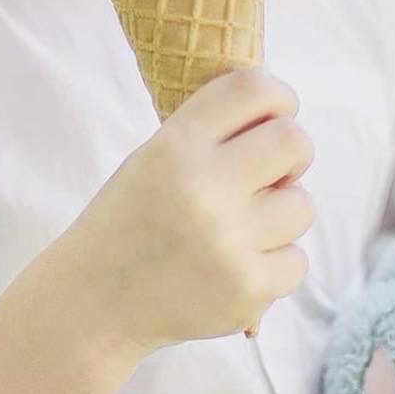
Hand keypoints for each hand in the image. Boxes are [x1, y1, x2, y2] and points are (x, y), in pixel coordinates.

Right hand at [60, 67, 315, 356]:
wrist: (93, 304)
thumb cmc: (129, 223)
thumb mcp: (151, 160)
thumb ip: (210, 133)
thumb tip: (286, 119)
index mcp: (174, 146)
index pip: (253, 89)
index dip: (279, 97)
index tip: (278, 116)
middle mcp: (202, 188)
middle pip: (294, 142)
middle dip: (292, 157)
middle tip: (270, 176)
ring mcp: (227, 242)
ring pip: (302, 206)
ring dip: (280, 216)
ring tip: (241, 231)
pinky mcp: (246, 289)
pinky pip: (296, 260)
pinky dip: (274, 265)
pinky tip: (236, 269)